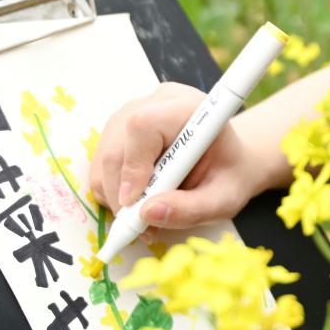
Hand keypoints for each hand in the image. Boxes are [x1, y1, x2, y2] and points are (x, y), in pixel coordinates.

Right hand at [86, 82, 269, 230]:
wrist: (225, 162)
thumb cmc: (227, 176)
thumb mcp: (223, 199)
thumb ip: (191, 208)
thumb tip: (147, 213)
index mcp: (187, 108)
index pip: (143, 126)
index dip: (134, 166)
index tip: (137, 202)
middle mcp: (154, 103)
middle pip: (117, 147)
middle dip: (122, 193)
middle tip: (141, 226)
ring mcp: (131, 113)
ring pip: (104, 159)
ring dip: (116, 195)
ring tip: (146, 215)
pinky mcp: (118, 130)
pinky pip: (101, 165)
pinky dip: (113, 191)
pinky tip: (140, 200)